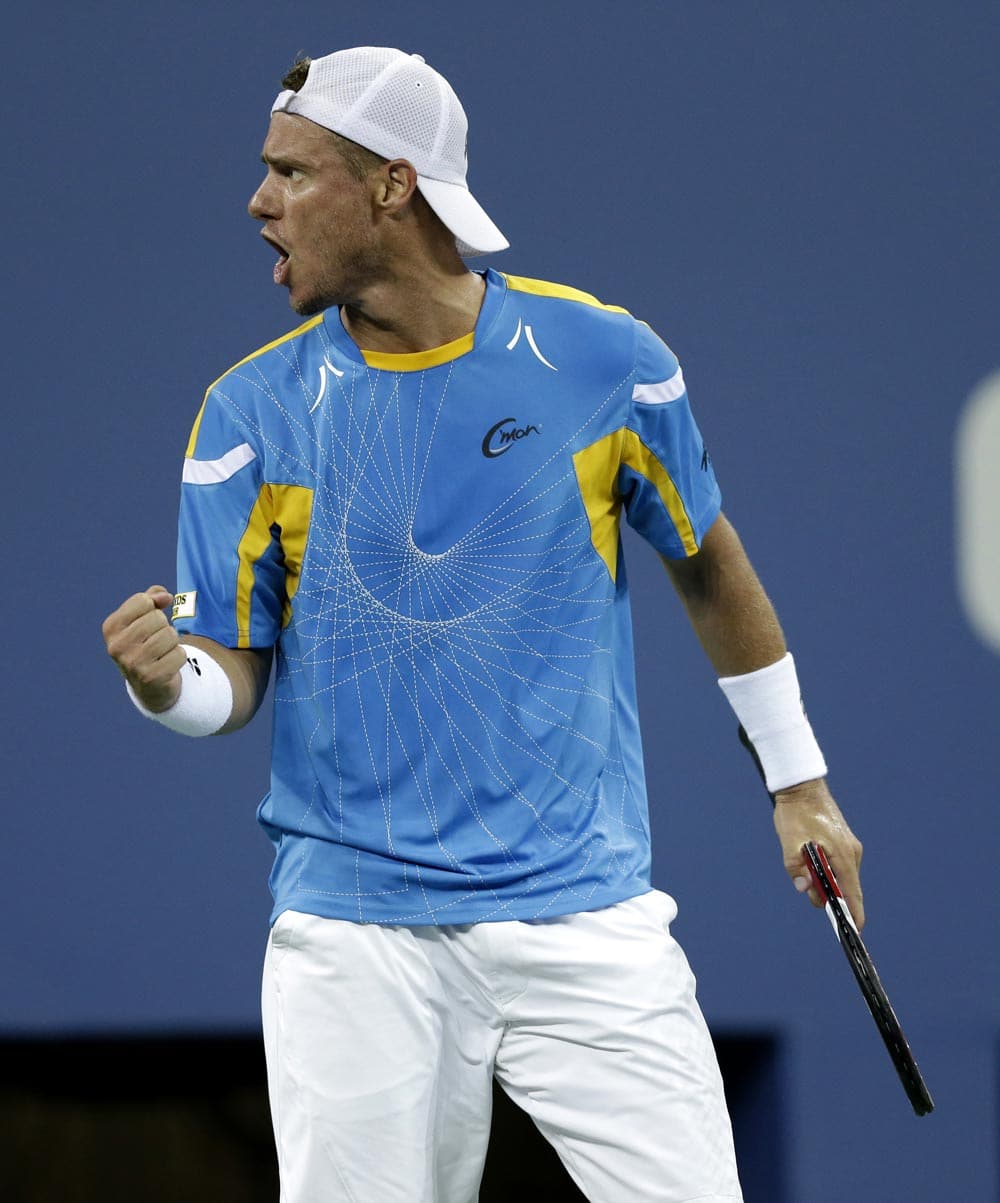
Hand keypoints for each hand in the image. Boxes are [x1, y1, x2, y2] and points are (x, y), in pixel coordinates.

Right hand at [102, 586, 186, 712]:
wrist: (149, 684)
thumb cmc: (146, 644)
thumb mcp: (142, 619)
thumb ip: (152, 598)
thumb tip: (165, 596)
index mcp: (111, 628)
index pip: (142, 601)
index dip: (153, 608)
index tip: (149, 622)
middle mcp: (116, 646)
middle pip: (158, 618)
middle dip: (163, 627)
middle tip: (156, 641)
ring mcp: (132, 664)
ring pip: (170, 634)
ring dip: (172, 643)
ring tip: (162, 653)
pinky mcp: (151, 677)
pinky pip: (180, 654)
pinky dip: (179, 658)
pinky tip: (167, 665)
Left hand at [772, 778, 863, 927]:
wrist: (802, 787)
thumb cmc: (796, 813)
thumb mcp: (789, 841)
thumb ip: (795, 867)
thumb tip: (805, 889)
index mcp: (842, 855)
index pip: (852, 893)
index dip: (854, 914)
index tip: (854, 932)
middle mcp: (851, 853)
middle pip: (847, 888)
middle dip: (832, 898)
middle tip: (811, 894)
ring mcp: (850, 847)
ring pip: (842, 877)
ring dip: (827, 883)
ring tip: (807, 874)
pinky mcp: (844, 843)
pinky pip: (840, 866)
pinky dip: (829, 873)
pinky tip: (812, 866)